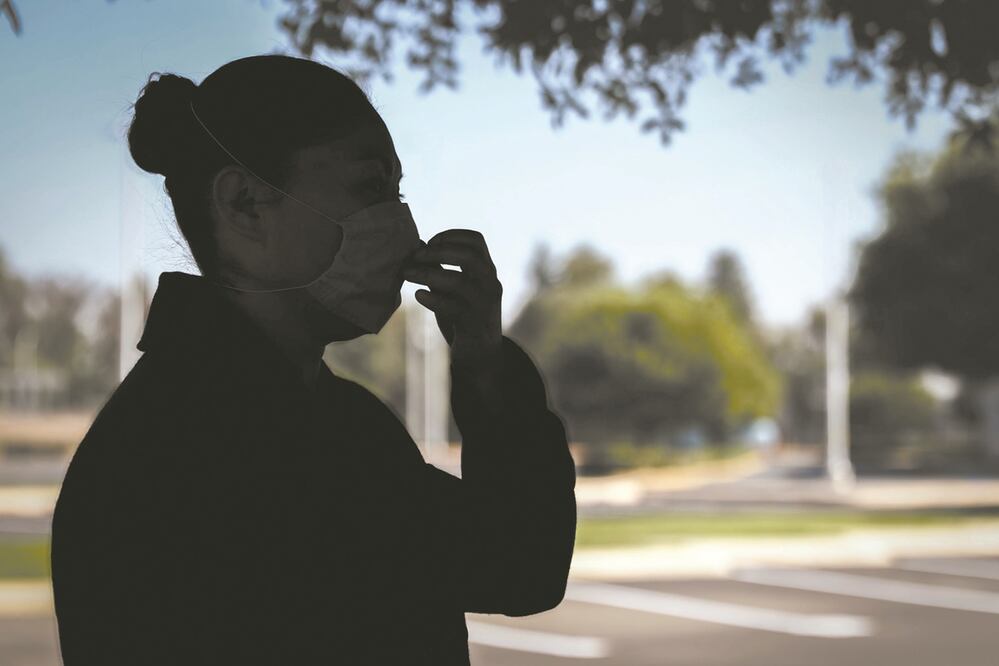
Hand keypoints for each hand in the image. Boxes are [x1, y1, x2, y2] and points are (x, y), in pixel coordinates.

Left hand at [401, 229, 503, 375]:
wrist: (480, 357)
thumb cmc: (463, 318)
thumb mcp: (452, 290)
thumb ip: (440, 269)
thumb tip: (418, 245)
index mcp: (486, 271)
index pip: (476, 240)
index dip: (452, 235)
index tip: (430, 242)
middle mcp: (490, 284)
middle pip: (469, 256)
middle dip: (438, 252)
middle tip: (415, 257)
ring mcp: (485, 305)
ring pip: (459, 282)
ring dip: (428, 274)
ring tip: (407, 274)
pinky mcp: (475, 325)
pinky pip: (454, 308)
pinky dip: (433, 299)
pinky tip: (419, 295)